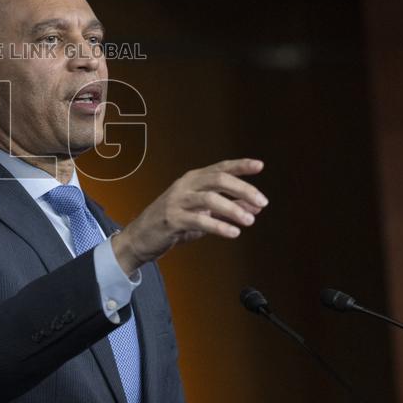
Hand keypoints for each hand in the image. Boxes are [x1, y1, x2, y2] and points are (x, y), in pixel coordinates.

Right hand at [111, 158, 267, 273]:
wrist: (141, 237)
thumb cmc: (174, 222)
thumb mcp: (204, 213)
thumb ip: (228, 208)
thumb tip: (256, 207)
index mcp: (193, 180)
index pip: (220, 168)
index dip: (240, 166)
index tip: (260, 165)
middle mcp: (185, 186)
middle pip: (217, 179)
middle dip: (242, 189)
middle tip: (261, 202)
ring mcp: (177, 201)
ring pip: (209, 199)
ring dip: (232, 208)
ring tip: (249, 220)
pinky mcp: (172, 220)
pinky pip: (199, 221)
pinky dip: (218, 226)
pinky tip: (233, 232)